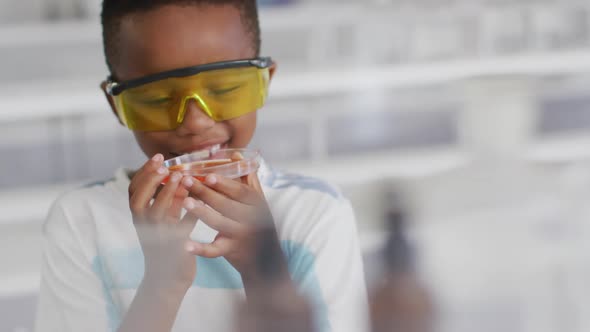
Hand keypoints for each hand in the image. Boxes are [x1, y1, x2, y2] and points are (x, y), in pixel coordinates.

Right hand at [128, 154, 198, 290]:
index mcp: (139, 216)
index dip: (144, 172)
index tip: (158, 157)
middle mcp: (143, 226)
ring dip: (167, 193)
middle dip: (150, 178)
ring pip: (156, 212)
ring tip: (180, 176)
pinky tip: (196, 200)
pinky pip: (180, 228)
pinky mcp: (173, 247)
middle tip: (164, 164)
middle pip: (138, 198)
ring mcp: (156, 237)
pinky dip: (188, 213)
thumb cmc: (167, 244)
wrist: (168, 279)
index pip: (134, 189)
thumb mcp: (165, 219)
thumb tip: (180, 174)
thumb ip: (169, 200)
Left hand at [181, 172, 278, 276]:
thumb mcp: (258, 201)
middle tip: (186, 181)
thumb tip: (237, 155)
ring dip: (202, 212)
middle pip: (226, 204)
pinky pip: (215, 250)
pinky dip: (201, 249)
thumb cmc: (258, 224)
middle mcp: (252, 219)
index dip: (223, 183)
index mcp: (257, 203)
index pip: (239, 191)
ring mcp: (242, 235)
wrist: (266, 260)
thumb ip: (247, 179)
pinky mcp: (233, 250)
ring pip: (220, 223)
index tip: (206, 175)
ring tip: (185, 202)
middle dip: (205, 192)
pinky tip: (186, 244)